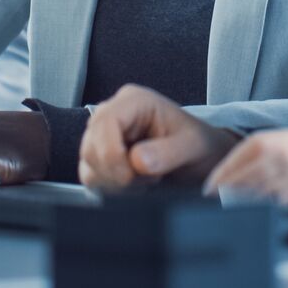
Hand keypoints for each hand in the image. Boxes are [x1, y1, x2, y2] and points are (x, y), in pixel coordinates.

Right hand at [79, 84, 240, 189]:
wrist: (199, 157)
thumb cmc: (197, 144)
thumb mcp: (191, 146)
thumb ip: (167, 152)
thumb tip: (137, 161)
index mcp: (134, 101)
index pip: (105, 123)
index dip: (112, 154)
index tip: (130, 177)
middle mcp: (114, 113)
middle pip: (91, 145)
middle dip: (116, 171)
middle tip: (148, 178)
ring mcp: (104, 134)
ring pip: (88, 162)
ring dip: (114, 180)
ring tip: (145, 178)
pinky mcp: (101, 154)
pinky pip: (91, 174)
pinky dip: (111, 186)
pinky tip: (135, 183)